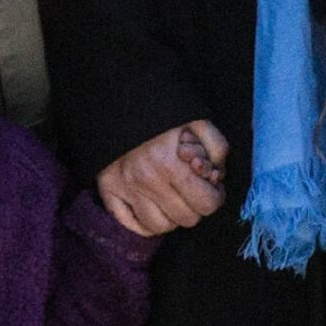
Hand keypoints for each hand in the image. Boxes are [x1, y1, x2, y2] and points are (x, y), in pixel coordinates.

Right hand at [99, 121, 228, 236]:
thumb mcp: (198, 120)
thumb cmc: (163, 111)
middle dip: (195, 205)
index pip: (207, 204)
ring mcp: (125, 188)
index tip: (211, 185)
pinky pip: (132, 225)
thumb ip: (217, 147)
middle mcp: (147, 181)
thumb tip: (217, 177)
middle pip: (187, 219)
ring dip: (172, 215)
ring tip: (173, 196)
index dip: (215, 196)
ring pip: (161, 227)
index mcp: (172, 163)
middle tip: (191, 188)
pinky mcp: (108, 191)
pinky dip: (146, 223)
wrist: (120, 99)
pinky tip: (154, 207)